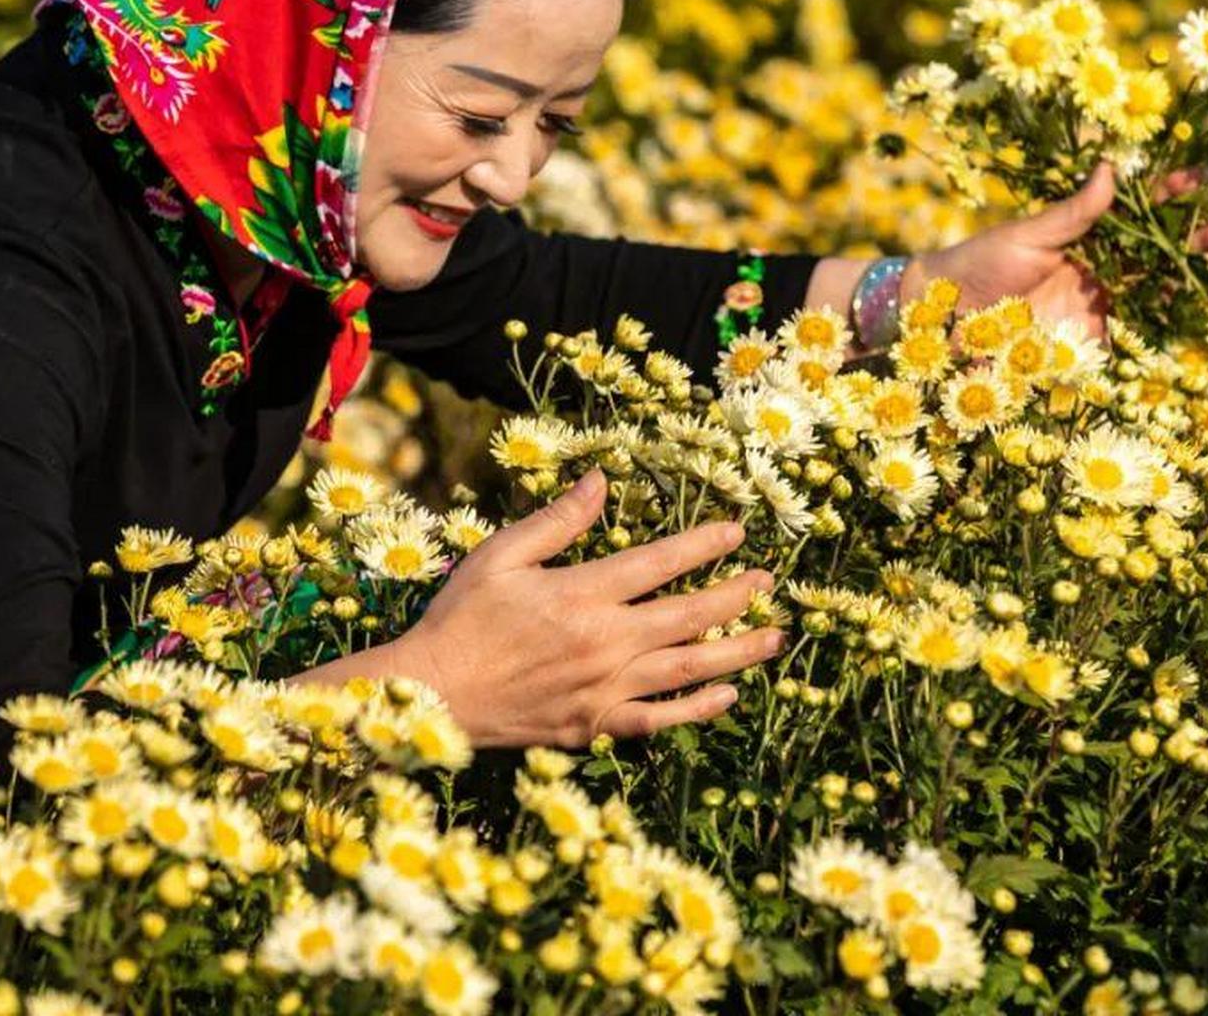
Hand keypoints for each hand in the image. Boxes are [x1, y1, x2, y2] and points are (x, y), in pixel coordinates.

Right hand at [383, 469, 782, 748]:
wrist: (433, 695)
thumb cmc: (461, 620)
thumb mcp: (501, 556)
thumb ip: (558, 522)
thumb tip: (601, 482)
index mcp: (583, 595)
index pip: (660, 563)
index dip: (704, 545)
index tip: (737, 532)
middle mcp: (605, 643)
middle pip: (689, 615)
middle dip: (736, 596)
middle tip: (769, 581)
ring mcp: (605, 689)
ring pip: (688, 669)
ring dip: (737, 651)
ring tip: (774, 637)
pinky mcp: (595, 726)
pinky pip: (660, 718)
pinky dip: (698, 708)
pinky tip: (727, 696)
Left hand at [909, 162, 1207, 338]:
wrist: (940, 319)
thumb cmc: (977, 265)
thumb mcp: (1026, 235)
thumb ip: (1074, 212)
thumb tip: (1112, 166)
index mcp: (1084, 233)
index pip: (1137, 210)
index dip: (1169, 197)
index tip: (1199, 183)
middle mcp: (1098, 267)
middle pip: (1161, 253)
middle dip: (1202, 244)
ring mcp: (1097, 305)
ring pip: (1160, 293)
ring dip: (1199, 287)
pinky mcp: (1090, 343)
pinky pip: (1138, 335)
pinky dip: (1172, 327)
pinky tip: (1206, 319)